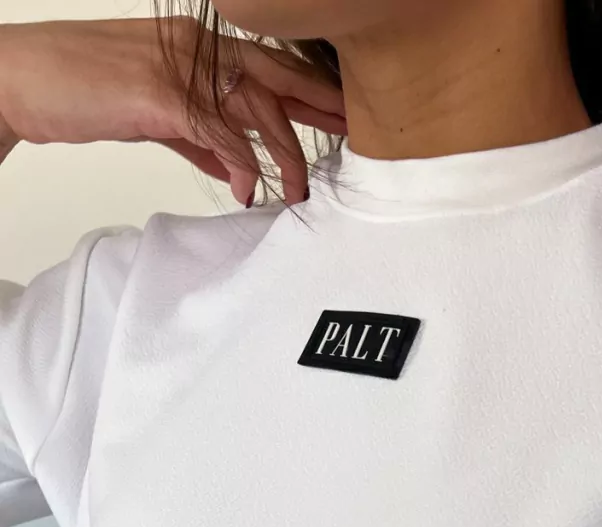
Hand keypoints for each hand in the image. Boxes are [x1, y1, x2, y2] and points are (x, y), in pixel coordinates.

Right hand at [0, 17, 347, 205]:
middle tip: (357, 141)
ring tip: (297, 192)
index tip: (343, 117)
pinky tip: (249, 190)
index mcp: (197, 49)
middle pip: (276, 79)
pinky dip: (239, 163)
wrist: (22, 81)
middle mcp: (195, 49)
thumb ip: (198, 137)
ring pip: (255, 108)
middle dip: (320, 110)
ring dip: (283, 155)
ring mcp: (179, 68)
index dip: (310, 92)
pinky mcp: (160, 95)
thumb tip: (234, 165)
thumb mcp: (154, 115)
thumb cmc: (80, 92)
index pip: (268, 66)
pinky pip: (218, 133)